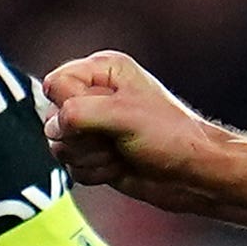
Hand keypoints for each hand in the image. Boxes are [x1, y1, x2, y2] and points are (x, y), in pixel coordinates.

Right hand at [39, 52, 231, 212]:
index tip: (99, 117)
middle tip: (115, 139)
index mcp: (103, 71)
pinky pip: (72, 167)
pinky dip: (95, 172)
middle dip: (82, 138)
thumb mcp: (124, 114)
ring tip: (120, 153)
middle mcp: (95, 95)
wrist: (194, 174)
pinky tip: (120, 167)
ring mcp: (94, 126)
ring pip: (60, 146)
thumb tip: (55, 124)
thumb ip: (79, 111)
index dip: (70, 107)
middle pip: (53, 119)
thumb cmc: (171, 137)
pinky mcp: (96, 153)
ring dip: (90, 157)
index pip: (55, 84)